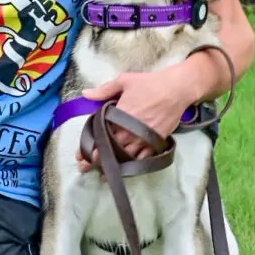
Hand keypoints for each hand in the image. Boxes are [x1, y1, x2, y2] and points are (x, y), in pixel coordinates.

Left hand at [76, 64, 191, 172]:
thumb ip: (104, 90)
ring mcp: (143, 139)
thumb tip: (85, 93)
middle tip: (84, 168)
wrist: (176, 89)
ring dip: (113, 165)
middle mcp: (129, 132)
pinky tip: (125, 169)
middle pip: (109, 150)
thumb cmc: (149, 84)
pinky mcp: (155, 142)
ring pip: (125, 158)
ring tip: (102, 173)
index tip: (79, 156)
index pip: (99, 136)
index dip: (88, 147)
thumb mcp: (124, 81)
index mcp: (118, 118)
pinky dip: (132, 165)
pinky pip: (142, 158)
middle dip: (96, 160)